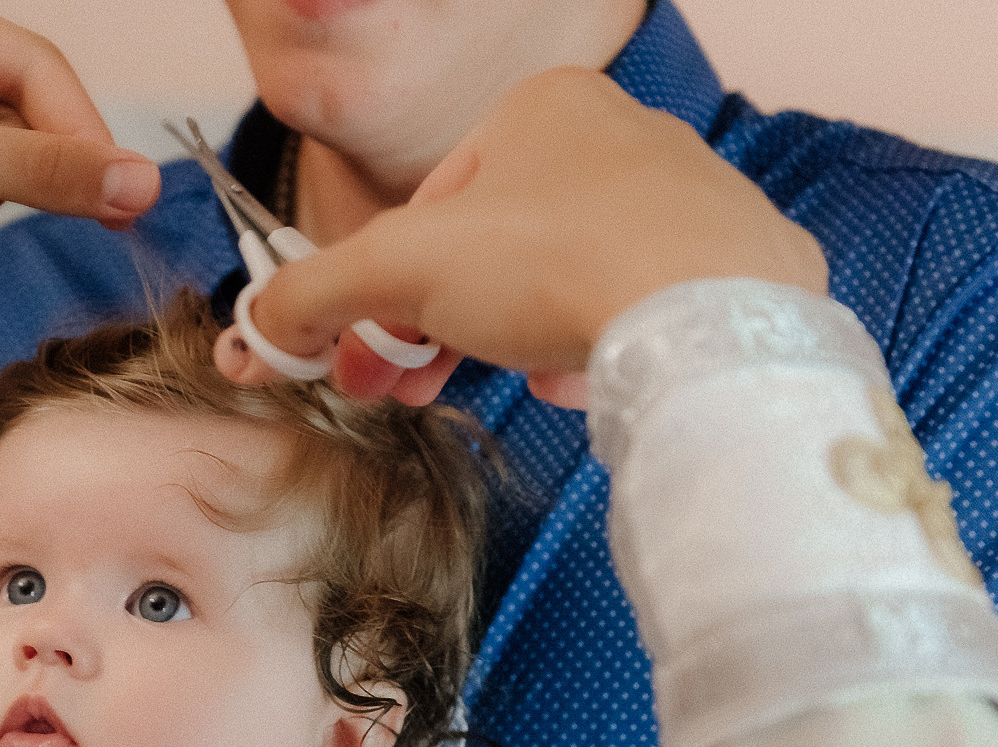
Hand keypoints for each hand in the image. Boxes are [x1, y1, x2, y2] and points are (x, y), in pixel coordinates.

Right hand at [221, 68, 827, 403]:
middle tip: (409, 388)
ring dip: (513, 339)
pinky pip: (636, 310)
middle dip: (439, 327)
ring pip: (561, 282)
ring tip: (509, 380)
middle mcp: (622, 135)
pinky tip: (583, 377)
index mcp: (541, 107)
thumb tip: (261, 327)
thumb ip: (313, 293)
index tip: (365, 355)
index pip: (431, 206)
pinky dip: (596, 347)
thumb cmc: (557, 260)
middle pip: (493, 249)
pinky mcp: (736, 265)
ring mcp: (688, 199)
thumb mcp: (398, 270)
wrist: (708, 318)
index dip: (385, 289)